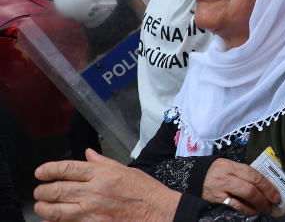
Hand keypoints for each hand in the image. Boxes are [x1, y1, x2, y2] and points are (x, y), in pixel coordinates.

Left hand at [34, 149, 179, 221]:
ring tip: (41, 206)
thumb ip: (104, 162)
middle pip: (57, 189)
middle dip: (43, 191)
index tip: (40, 172)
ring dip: (44, 208)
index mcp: (102, 174)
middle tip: (39, 192)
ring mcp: (92, 210)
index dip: (49, 170)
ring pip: (56, 209)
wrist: (159, 213)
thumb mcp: (127, 170)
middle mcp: (94, 191)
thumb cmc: (147, 192)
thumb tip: (88, 154)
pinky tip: (50, 221)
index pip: (67, 168)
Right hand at [202, 158, 279, 214]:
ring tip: (264, 209)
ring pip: (244, 196)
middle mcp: (226, 176)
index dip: (267, 185)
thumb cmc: (214, 172)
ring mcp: (220, 189)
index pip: (254, 174)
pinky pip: (234, 207)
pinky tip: (252, 213)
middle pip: (251, 186)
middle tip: (272, 203)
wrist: (192, 176)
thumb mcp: (228, 167)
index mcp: (232, 166)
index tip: (276, 194)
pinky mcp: (215, 200)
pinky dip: (245, 211)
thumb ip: (243, 173)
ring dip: (258, 205)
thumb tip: (264, 185)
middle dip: (265, 196)